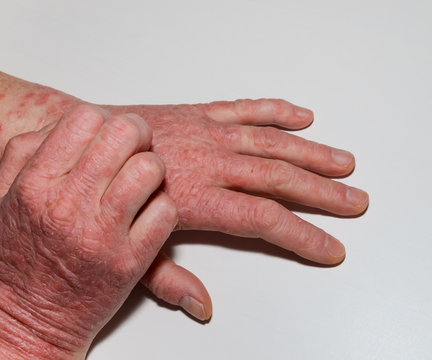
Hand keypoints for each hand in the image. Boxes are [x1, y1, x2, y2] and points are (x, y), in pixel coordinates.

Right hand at [0, 105, 176, 358]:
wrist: (30, 318)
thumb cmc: (16, 261)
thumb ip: (21, 154)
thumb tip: (58, 125)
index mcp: (36, 184)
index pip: (86, 119)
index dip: (105, 119)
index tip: (108, 133)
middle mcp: (70, 205)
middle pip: (124, 135)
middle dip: (136, 134)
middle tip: (134, 148)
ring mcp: (103, 234)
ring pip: (150, 169)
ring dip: (152, 169)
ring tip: (142, 181)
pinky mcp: (130, 262)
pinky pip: (165, 211)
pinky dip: (162, 207)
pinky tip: (146, 213)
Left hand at [102, 99, 368, 316]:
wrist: (82, 138)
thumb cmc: (101, 193)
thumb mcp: (128, 249)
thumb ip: (168, 278)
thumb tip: (201, 308)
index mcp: (194, 198)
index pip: (262, 220)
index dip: (302, 235)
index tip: (330, 247)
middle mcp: (207, 162)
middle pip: (277, 179)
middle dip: (321, 193)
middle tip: (355, 202)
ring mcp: (204, 133)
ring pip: (270, 142)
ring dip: (311, 152)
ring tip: (343, 163)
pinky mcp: (196, 112)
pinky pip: (244, 108)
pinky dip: (275, 110)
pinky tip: (301, 115)